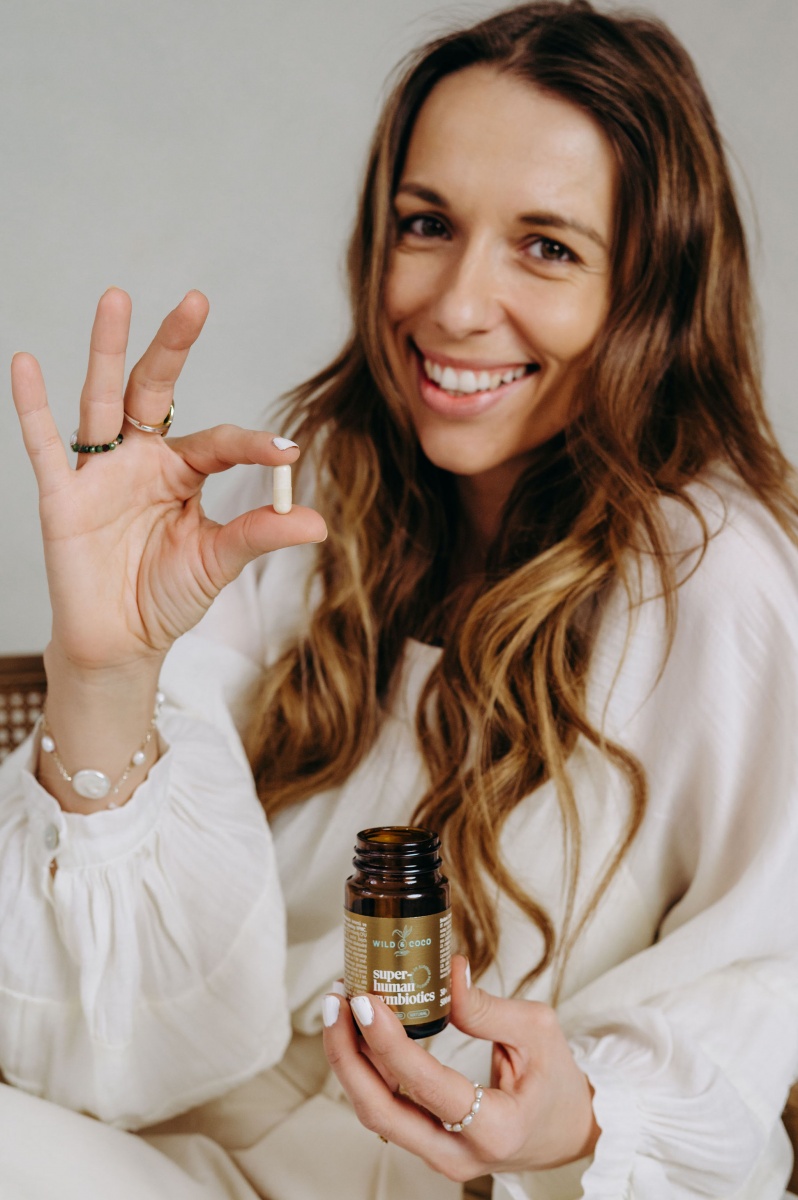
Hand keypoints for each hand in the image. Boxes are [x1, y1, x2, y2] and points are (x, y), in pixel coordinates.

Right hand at [11, 288, 326, 674]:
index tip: (285, 452)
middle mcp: (140, 461)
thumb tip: (318, 523)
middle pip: (153, 390)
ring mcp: (99, 474)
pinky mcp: (63, 498)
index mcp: (182, 471)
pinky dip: (32, 406)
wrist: (121, 642)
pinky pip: (43, 445)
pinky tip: (25, 362)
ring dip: (107, 351)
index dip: (252, 445)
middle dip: (173, 346)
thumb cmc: (167, 596)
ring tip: (117, 298)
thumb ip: (259, 533)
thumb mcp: (219, 561)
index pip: (218, 442)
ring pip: (101, 401)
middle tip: (196, 299)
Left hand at [323, 956, 599, 1182]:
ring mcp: (439, 1154)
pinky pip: (386, 1107)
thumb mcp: (538, 1033)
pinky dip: (366, 1068)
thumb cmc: (557, 1082)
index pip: (426, 1086)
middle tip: (338, 1001)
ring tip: (340, 1005)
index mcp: (495, 1128)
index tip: (367, 1001)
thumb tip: (448, 972)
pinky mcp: (426, 1142)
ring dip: (349, 1059)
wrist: (567, 1130)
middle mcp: (458, 1153)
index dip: (388, 1043)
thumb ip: (487, 1007)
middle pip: (380, 1112)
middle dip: (347, 1055)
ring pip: (375, 1113)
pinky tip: (357, 1028)